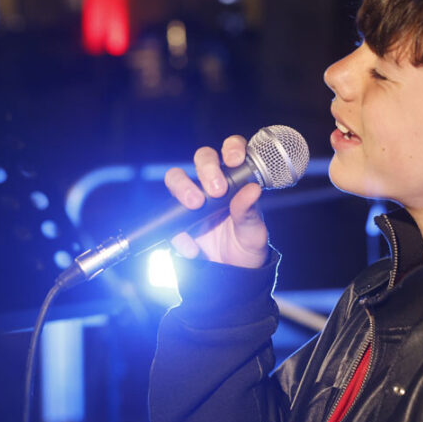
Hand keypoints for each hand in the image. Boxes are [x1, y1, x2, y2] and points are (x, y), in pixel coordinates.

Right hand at [163, 135, 268, 268]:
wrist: (231, 274)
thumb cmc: (246, 247)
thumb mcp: (253, 233)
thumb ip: (249, 213)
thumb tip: (252, 190)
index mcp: (236, 181)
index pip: (231, 151)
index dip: (232, 148)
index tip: (234, 160)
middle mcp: (212, 185)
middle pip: (202, 158)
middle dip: (207, 168)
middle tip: (216, 190)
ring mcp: (191, 199)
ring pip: (176, 177)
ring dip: (183, 186)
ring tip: (195, 205)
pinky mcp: (176, 220)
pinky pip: (169, 218)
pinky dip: (179, 234)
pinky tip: (193, 249)